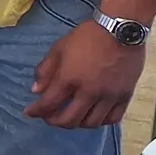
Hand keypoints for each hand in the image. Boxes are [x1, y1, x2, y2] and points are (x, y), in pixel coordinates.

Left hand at [26, 20, 146, 128]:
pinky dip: (100, 121)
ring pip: (91, 123)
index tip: (30, 113)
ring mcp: (109, 96)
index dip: (36, 112)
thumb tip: (36, 91)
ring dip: (77, 124)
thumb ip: (45, 70)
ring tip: (70, 117)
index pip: (48, 104)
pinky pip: (112, 119)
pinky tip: (93, 115)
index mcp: (69, 79)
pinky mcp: (125, 96)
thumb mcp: (59, 49)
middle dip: (54, 121)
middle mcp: (89, 92)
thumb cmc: (87, 37)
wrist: (121, 30)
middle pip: (69, 120)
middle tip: (49, 117)